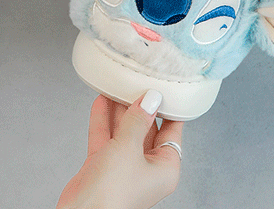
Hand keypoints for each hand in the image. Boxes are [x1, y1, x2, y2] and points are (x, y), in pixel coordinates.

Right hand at [57, 91, 182, 208]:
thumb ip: (138, 120)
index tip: (163, 86)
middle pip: (146, 128)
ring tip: (117, 85)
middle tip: (136, 80)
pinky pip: (106, 137)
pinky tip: (101, 100)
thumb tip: (150, 98)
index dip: (168, 107)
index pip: (172, 131)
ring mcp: (124, 166)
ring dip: (119, 110)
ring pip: (124, 131)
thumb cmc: (112, 194)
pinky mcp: (103, 166)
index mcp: (165, 168)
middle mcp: (146, 167)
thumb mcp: (128, 148)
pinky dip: (103, 119)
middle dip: (139, 105)